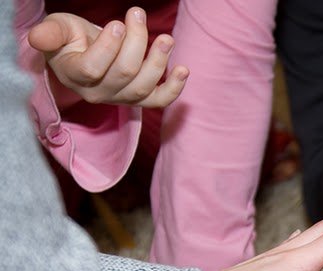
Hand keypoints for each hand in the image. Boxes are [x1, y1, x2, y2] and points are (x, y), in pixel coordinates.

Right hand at [28, 7, 188, 107]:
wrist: (82, 51)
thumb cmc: (69, 38)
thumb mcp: (57, 29)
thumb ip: (50, 34)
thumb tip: (36, 37)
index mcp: (74, 75)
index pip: (93, 69)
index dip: (109, 47)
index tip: (117, 23)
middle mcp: (97, 93)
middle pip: (124, 74)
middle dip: (136, 43)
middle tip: (138, 15)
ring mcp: (119, 98)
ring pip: (142, 87)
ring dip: (159, 62)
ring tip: (166, 38)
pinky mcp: (138, 99)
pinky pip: (158, 100)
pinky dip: (174, 88)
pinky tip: (183, 70)